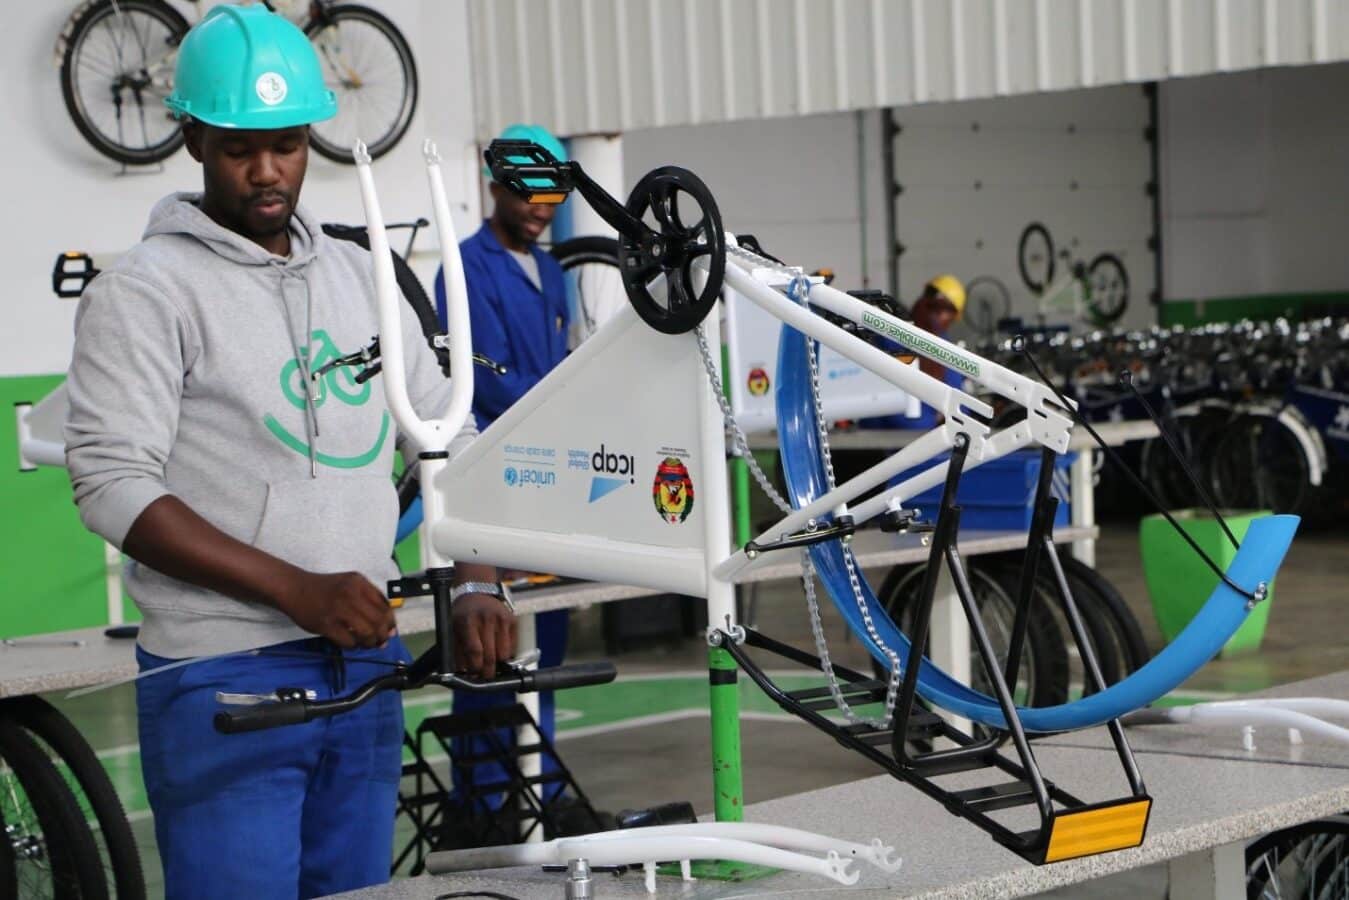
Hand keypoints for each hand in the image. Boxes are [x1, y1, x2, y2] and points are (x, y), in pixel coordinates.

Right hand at [276, 571, 395, 648]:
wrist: (294, 588)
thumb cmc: (324, 588)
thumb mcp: (350, 583)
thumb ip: (368, 597)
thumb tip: (387, 622)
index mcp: (360, 582)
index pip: (385, 605)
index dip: (390, 621)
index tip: (390, 630)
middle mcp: (351, 594)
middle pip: (378, 621)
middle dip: (383, 635)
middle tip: (381, 641)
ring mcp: (338, 609)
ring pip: (366, 632)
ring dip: (370, 642)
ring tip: (368, 644)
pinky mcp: (326, 624)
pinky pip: (348, 641)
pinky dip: (353, 645)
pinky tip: (352, 643)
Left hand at [451, 593, 516, 679]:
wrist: (479, 591)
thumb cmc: (464, 613)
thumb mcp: (453, 628)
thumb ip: (457, 650)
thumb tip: (463, 671)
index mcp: (468, 621)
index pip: (475, 651)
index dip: (475, 667)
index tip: (474, 674)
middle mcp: (486, 619)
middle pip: (490, 655)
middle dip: (488, 671)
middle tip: (485, 675)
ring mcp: (501, 619)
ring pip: (504, 654)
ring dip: (498, 663)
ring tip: (491, 664)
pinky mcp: (512, 620)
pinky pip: (512, 646)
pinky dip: (506, 653)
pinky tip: (498, 651)